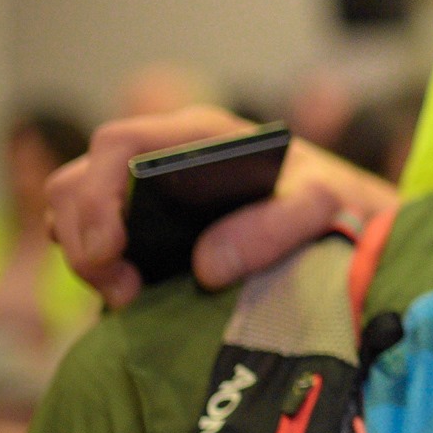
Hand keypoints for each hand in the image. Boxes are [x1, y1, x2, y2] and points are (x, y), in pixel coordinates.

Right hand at [46, 106, 399, 307]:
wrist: (356, 224)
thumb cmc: (342, 203)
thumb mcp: (324, 206)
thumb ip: (276, 227)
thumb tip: (206, 265)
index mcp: (199, 135)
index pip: (118, 143)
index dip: (96, 195)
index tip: (110, 250)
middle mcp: (164, 156)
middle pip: (79, 182)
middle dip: (83, 238)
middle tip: (122, 289)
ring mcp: (150, 192)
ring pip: (76, 214)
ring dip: (87, 258)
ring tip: (130, 295)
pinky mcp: (150, 228)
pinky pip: (97, 243)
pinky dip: (102, 270)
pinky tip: (134, 297)